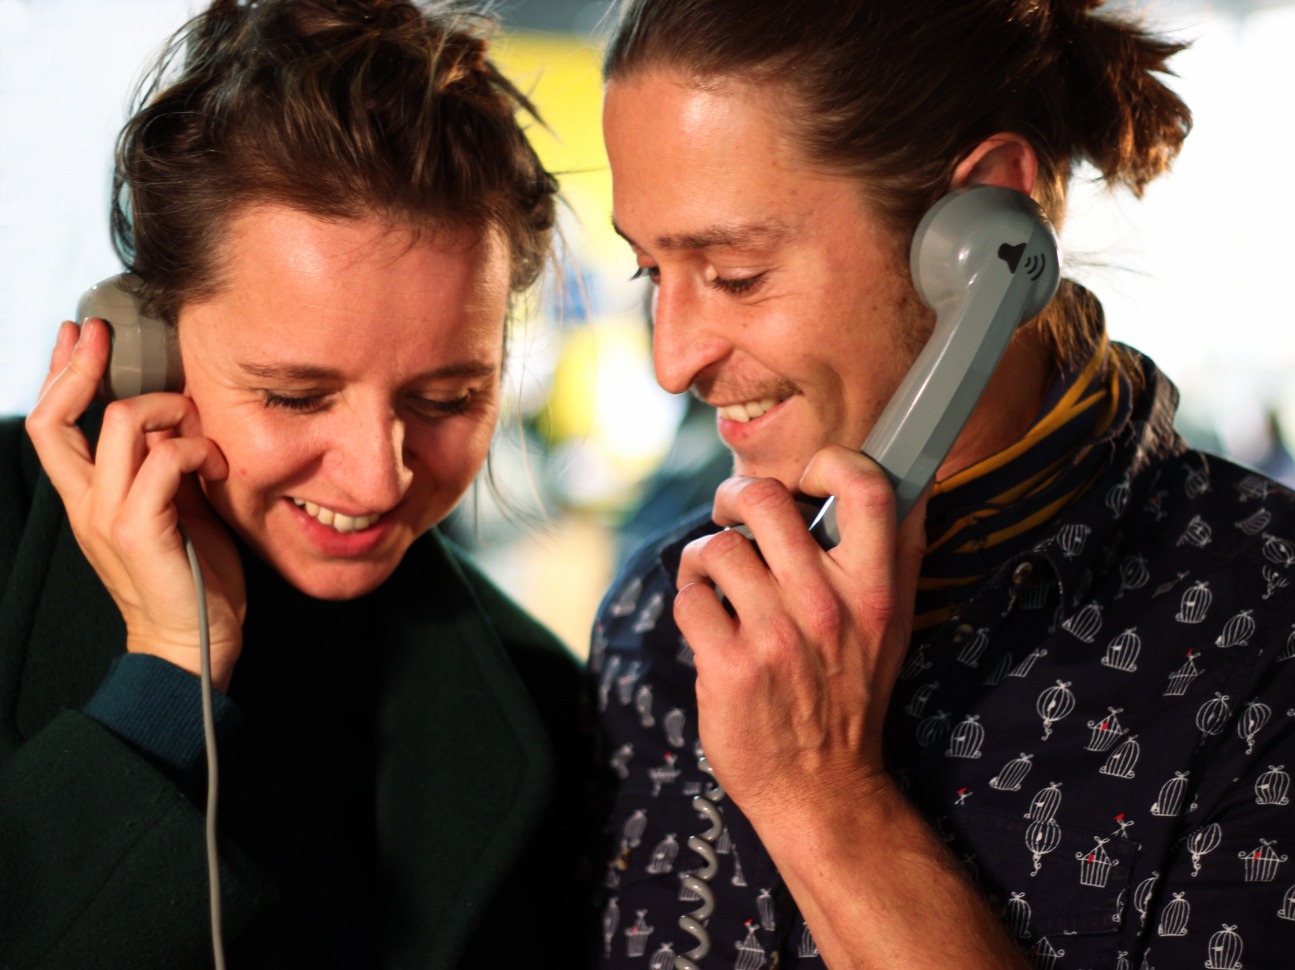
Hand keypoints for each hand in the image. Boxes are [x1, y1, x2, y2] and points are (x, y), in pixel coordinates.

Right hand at [26, 319, 245, 689]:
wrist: (193, 644)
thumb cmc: (191, 576)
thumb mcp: (174, 507)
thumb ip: (163, 465)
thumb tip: (174, 418)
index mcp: (87, 496)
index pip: (51, 423)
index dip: (62, 373)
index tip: (81, 335)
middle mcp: (85, 503)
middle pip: (60, 415)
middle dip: (89, 367)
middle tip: (113, 340)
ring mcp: (107, 515)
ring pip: (122, 423)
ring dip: (172, 411)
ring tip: (203, 437)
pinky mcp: (138, 529)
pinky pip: (164, 459)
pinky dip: (197, 449)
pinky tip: (219, 469)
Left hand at [673, 445, 925, 824]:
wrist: (821, 789)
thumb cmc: (852, 695)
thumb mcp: (894, 626)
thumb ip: (898, 554)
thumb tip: (914, 477)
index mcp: (876, 590)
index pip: (866, 488)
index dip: (829, 463)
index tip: (808, 478)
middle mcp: (827, 607)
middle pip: (764, 499)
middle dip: (734, 497)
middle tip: (732, 513)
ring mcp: (775, 637)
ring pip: (715, 547)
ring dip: (704, 557)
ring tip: (713, 577)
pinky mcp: (727, 666)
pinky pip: (688, 598)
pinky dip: (689, 601)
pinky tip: (706, 620)